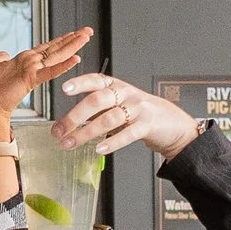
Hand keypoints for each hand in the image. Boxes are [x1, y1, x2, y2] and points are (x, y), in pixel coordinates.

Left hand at [0, 27, 94, 135]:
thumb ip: (0, 58)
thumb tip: (4, 53)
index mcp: (23, 61)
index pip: (46, 47)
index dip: (60, 40)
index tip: (73, 33)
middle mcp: (31, 65)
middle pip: (56, 49)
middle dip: (73, 39)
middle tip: (88, 31)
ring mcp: (33, 72)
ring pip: (57, 56)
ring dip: (72, 46)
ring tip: (86, 37)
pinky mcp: (31, 79)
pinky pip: (50, 71)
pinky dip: (63, 66)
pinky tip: (76, 59)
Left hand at [54, 74, 199, 161]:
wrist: (171, 122)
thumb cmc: (137, 113)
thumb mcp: (117, 104)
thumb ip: (95, 110)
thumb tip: (63, 126)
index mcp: (116, 86)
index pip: (96, 80)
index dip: (80, 83)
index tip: (65, 89)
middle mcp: (126, 94)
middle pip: (97, 100)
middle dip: (75, 116)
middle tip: (59, 131)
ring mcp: (138, 108)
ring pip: (109, 119)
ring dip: (87, 133)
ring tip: (70, 144)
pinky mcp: (147, 124)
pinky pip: (128, 133)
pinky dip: (112, 142)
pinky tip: (99, 149)